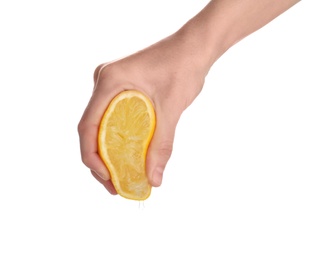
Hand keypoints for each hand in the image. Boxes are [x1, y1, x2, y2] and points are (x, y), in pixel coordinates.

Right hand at [78, 32, 207, 193]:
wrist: (194, 48)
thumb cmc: (184, 67)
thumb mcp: (171, 108)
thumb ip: (162, 144)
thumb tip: (154, 179)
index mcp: (109, 81)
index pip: (88, 126)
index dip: (92, 156)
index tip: (108, 178)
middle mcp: (104, 82)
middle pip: (92, 129)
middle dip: (100, 160)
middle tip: (114, 185)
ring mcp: (111, 85)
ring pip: (101, 125)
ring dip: (108, 151)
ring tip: (120, 176)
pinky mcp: (121, 89)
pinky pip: (112, 118)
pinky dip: (117, 139)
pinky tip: (127, 156)